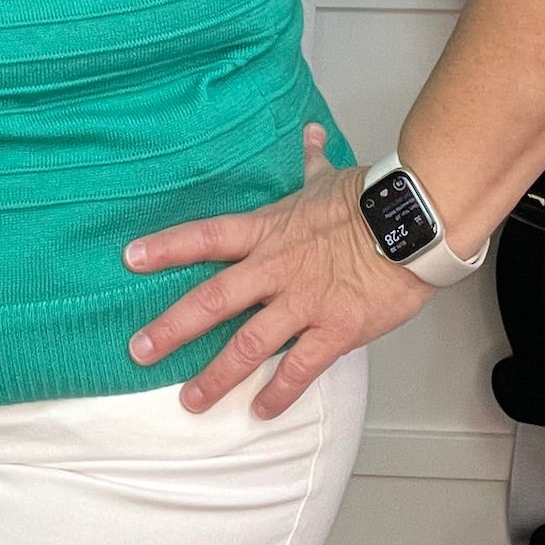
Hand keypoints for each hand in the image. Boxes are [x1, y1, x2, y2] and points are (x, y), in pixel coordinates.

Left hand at [121, 123, 431, 418]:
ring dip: (217, 375)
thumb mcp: (330, 178)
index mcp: (268, 231)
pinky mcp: (335, 330)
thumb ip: (311, 163)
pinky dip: (278, 392)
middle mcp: (275, 270)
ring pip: (248, 344)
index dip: (167, 247)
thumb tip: (309, 133)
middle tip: (139, 350)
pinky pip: (299, 368)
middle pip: (213, 300)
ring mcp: (303, 302)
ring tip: (191, 400)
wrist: (413, 224)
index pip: (206, 237)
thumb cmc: (369, 199)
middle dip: (172, 328)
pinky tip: (260, 411)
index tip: (131, 259)